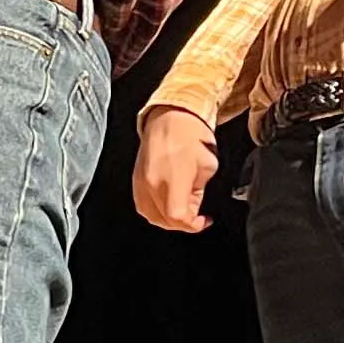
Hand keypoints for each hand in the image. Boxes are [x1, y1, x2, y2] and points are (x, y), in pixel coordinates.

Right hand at [132, 106, 221, 233]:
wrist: (170, 117)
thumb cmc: (190, 135)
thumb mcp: (208, 166)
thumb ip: (198, 192)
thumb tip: (193, 205)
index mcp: (172, 178)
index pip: (177, 216)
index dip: (193, 225)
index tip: (203, 221)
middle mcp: (152, 182)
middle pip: (163, 220)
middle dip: (182, 223)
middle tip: (195, 216)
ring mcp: (141, 181)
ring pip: (150, 215)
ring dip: (167, 219)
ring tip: (181, 210)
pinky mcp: (135, 178)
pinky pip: (142, 205)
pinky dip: (155, 210)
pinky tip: (167, 205)